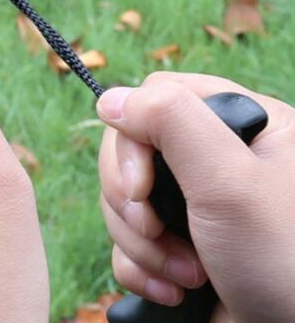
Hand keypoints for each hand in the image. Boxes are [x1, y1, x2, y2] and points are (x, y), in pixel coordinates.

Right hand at [97, 71, 294, 322]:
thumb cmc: (287, 264)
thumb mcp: (229, 180)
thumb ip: (169, 120)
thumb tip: (110, 99)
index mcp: (240, 123)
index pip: (155, 96)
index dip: (132, 139)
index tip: (140, 186)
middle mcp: (217, 157)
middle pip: (130, 149)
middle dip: (133, 199)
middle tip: (156, 230)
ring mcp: (197, 203)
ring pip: (125, 198)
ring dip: (141, 242)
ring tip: (187, 276)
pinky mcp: (181, 245)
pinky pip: (128, 240)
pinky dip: (140, 267)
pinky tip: (175, 290)